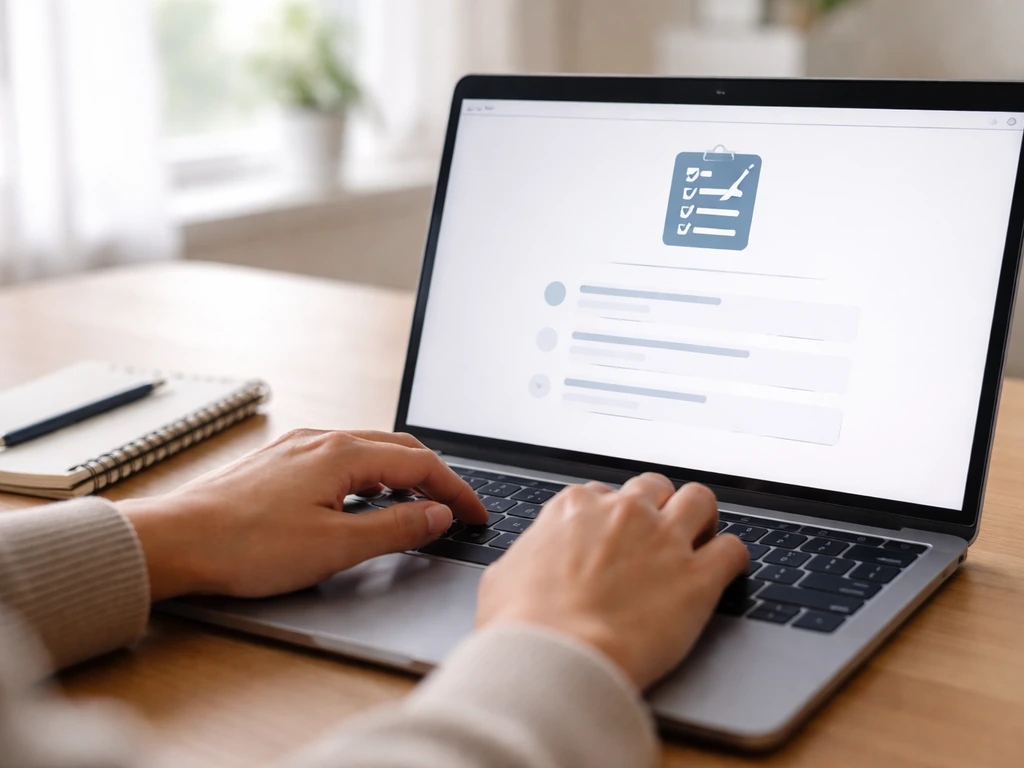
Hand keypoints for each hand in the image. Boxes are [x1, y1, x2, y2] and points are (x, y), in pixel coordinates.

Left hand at [118, 429, 487, 600]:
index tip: (475, 514)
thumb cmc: (246, 545)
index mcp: (342, 453)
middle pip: (397, 448)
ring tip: (417, 501)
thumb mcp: (336, 546)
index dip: (455, 490)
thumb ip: (396, 529)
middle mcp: (322, 439)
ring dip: (400, 473)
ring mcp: (296, 448)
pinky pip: (339, 458)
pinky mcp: (277, 463)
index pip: (420, 464)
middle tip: (455, 506)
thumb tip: (438, 515)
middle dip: (434, 475)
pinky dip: (368, 475)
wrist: (174, 541)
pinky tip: (361, 498)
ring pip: (367, 450)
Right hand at [476, 474, 746, 689]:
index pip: (604, 494)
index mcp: (575, 508)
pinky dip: (732, 559)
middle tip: (657, 537)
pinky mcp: (697, 578)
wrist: (554, 659)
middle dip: (658, 508)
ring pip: (701, 500)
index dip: (611, 518)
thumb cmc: (522, 625)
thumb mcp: (503, 576)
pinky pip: (733, 550)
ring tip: (701, 538)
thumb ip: (529, 556)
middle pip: (654, 488)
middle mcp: (624, 513)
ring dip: (702, 518)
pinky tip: (725, 573)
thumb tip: (529, 562)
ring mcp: (663, 541)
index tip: (614, 538)